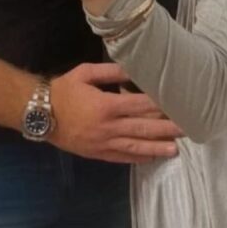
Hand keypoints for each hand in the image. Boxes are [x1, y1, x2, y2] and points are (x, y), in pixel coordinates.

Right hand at [49, 63, 183, 162]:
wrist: (39, 113)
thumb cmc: (63, 90)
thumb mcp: (85, 73)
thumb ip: (111, 72)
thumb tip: (134, 69)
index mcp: (107, 106)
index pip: (140, 106)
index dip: (160, 105)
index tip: (177, 104)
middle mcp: (109, 127)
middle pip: (143, 129)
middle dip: (167, 129)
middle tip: (187, 128)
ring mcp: (104, 143)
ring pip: (136, 147)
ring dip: (157, 148)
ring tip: (176, 149)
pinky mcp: (98, 154)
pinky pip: (122, 158)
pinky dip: (138, 158)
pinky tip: (152, 157)